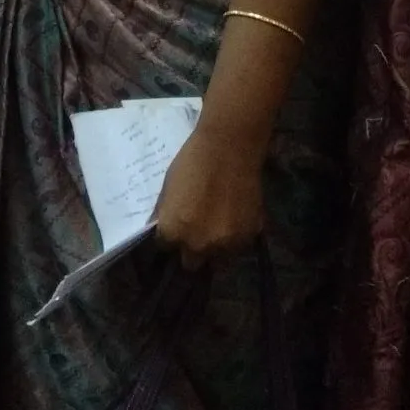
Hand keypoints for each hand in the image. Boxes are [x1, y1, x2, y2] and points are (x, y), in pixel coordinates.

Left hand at [149, 121, 265, 264]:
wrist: (229, 147)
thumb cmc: (192, 162)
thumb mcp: (167, 188)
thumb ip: (165, 215)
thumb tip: (161, 228)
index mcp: (173, 232)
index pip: (165, 248)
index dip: (170, 238)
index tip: (176, 230)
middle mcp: (198, 245)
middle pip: (191, 262)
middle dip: (191, 250)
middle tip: (197, 233)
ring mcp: (225, 245)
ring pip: (218, 260)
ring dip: (215, 248)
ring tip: (218, 226)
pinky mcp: (248, 237)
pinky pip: (238, 246)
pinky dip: (235, 237)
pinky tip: (234, 217)